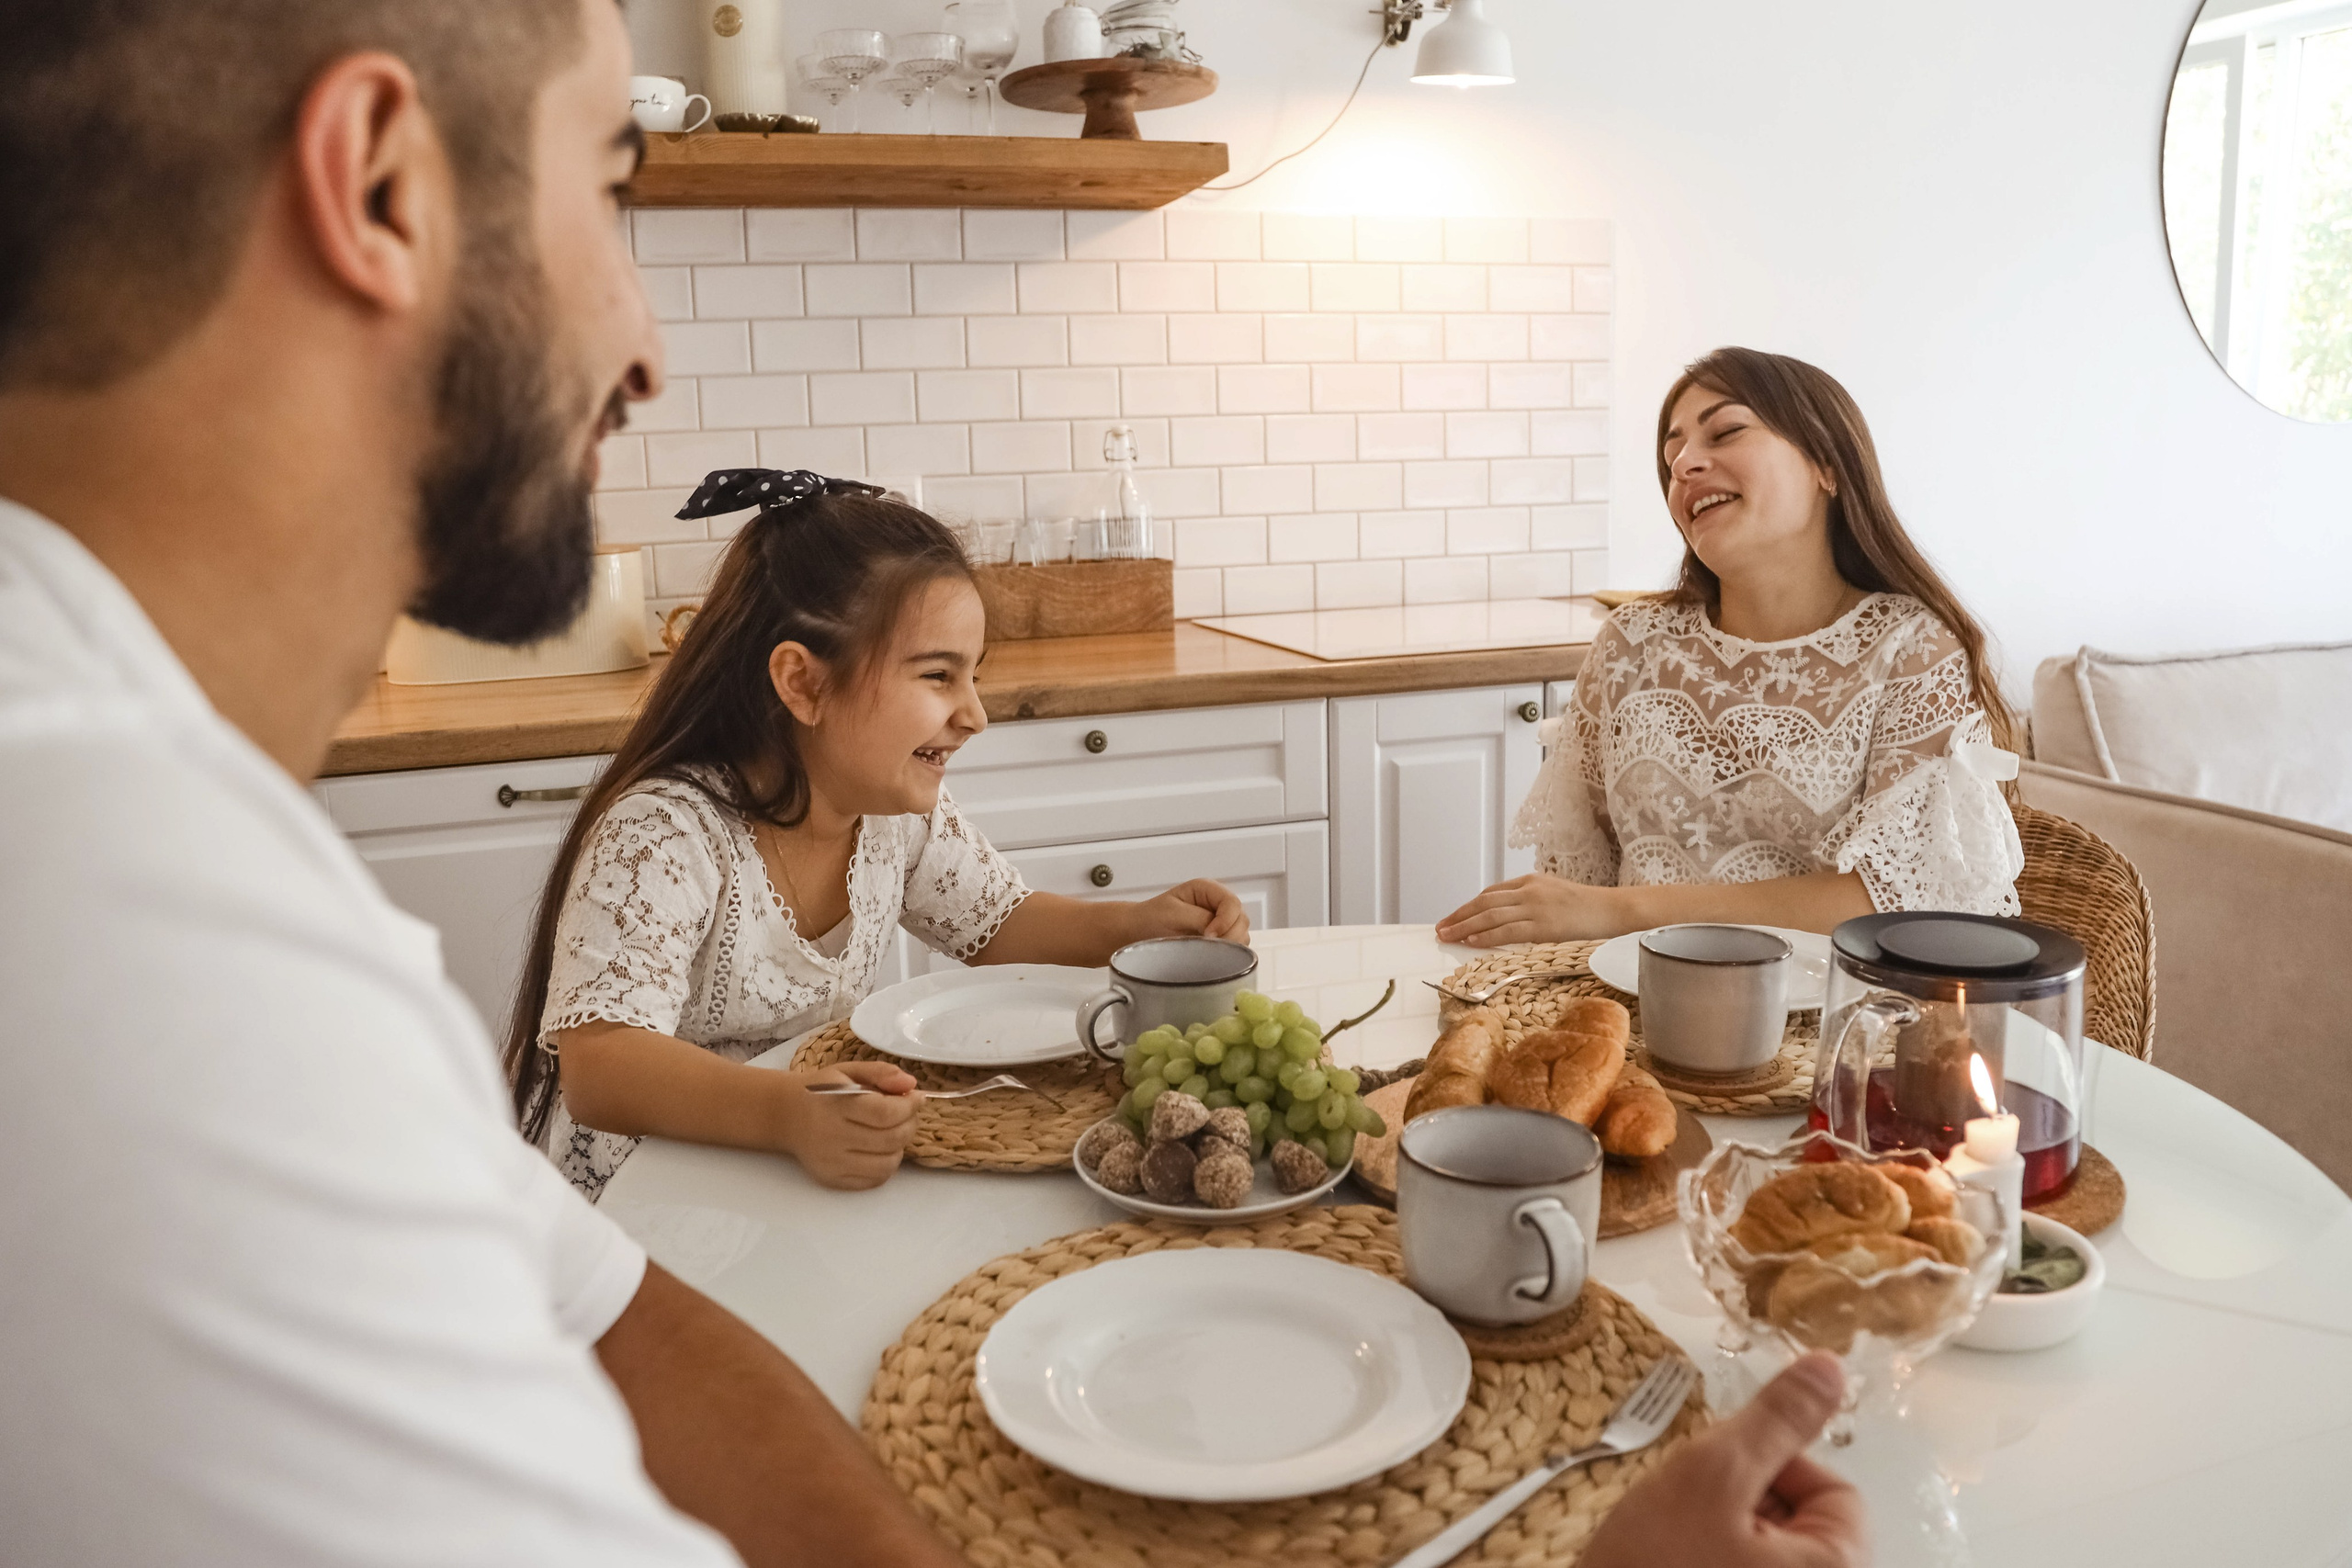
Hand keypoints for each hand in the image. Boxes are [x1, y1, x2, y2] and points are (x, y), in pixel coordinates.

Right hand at [775, 1060, 920, 1189]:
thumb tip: (911, 1086)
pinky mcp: (831, 1179)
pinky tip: (881, 1149)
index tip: (917, 1098)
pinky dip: (886, 1166)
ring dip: (900, 1147)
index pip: (886, 1113)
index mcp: (835, 1104)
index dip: (910, 1107)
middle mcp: (832, 1136)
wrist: (786, 1115)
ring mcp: (831, 1162)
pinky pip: (873, 1180)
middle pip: (890, 1139)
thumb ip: (881, 1072)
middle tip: (909, 1114)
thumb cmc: (822, 1091)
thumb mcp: (848, 1071)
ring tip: (895, 1131)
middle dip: (910, 1125)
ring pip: (887, 1164)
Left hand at [1130, 878, 1249, 944]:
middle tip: (1209, 948)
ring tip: (1207, 953)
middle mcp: (1217, 905)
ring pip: (1241, 935)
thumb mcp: (1173, 914)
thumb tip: (1219, 933)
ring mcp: (1220, 923)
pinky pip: (1234, 948)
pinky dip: (1227, 955)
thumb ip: (1199, 919)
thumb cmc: (1150, 919)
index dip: (1225, 921)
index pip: (1231, 903)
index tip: (1208, 935)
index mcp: (1207, 890)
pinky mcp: (1219, 941)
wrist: (1137, 934)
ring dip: (1229, 947)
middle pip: (1241, 919)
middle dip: (1230, 936)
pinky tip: (1210, 958)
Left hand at [1435, 872, 1626, 946]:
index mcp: (1531, 881)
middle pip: (1484, 902)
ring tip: (1447, 936)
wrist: (1614, 910)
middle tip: (1440, 927)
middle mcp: (1529, 890)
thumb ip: (1531, 902)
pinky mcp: (1543, 924)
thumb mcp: (1554, 895)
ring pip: (1490, 916)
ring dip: (1464, 926)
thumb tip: (1508, 918)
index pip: (1491, 893)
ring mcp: (1535, 906)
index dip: (1469, 906)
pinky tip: (1471, 941)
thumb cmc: (1588, 907)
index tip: (1453, 917)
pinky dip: (1486, 936)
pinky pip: (1507, 931)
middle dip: (1459, 915)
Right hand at [1581, 1353, 1865, 1567]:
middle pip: (1802, 1528)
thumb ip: (1773, 1422)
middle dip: (1743, 1509)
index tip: (1713, 1482)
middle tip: (1686, 1523)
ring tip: (1672, 1555)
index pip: (1832, 1489)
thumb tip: (1831, 1367)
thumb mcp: (1710, 1478)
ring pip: (1767, 1558)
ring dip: (1722, 1543)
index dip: (1769, 1468)